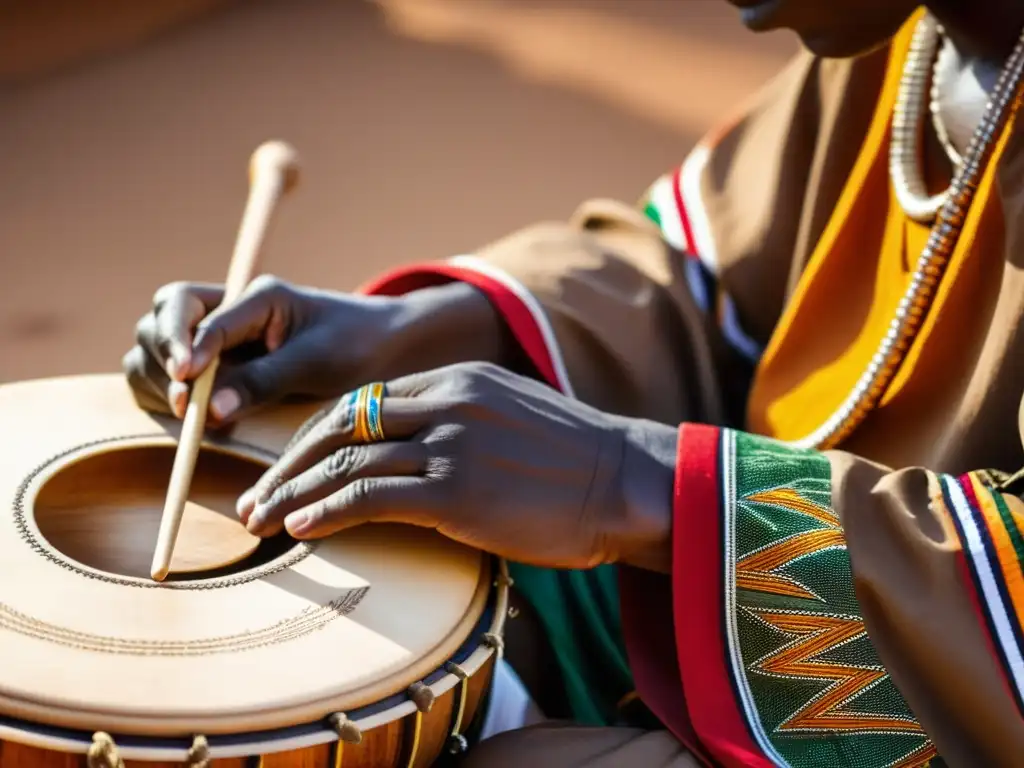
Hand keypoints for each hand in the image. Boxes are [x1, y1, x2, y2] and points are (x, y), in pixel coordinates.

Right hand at [122, 276, 507, 425]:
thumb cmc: (357, 344)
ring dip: (154, 374)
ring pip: (152, 343)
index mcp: (256, 296)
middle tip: (182, 400)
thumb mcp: (316, 362)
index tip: (184, 382)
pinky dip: (160, 390)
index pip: (197, 312)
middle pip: (161, 317)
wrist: (386, 348)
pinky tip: (182, 414)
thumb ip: (262, 381)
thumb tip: (206, 410)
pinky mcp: (216, 366)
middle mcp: (229, 310)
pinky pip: (165, 371)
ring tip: (181, 409)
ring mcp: (218, 337)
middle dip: (161, 355)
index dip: (184, 346)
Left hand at [238, 362, 675, 571]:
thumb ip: (458, 423)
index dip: (314, 434)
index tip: (288, 464)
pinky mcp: (458, 491)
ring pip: (347, 461)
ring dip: (294, 492)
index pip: (362, 399)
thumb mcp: (511, 417)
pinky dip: (328, 511)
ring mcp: (452, 444)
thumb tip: (412, 458)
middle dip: (287, 460)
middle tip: (255, 493)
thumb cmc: (574, 461)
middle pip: (340, 423)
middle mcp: (447, 402)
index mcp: (457, 380)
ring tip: (260, 519)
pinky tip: (301, 528)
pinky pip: (372, 496)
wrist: (628, 481)